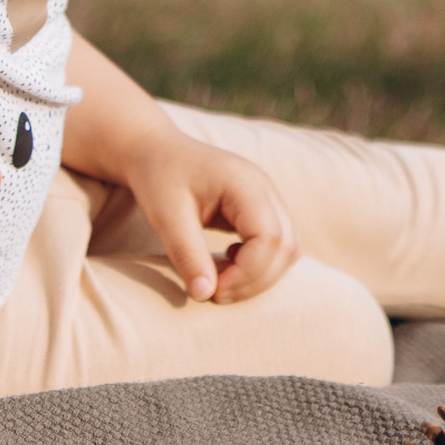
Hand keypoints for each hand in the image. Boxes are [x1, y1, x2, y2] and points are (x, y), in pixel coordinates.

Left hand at [114, 123, 298, 304]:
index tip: (213, 291)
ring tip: (220, 282)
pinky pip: (277, 243)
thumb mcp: (165, 216)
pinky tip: (227, 263)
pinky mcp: (261, 207)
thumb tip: (205, 295)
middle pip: (286, 245)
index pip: (269, 237)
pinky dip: (258, 263)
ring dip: (260, 274)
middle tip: (215, 293)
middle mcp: (264, 187)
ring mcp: (266, 196)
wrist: (156, 149)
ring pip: (288, 246)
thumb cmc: (159, 177)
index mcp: (244, 182)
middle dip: (256, 279)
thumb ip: (187, 254)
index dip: (247, 273)